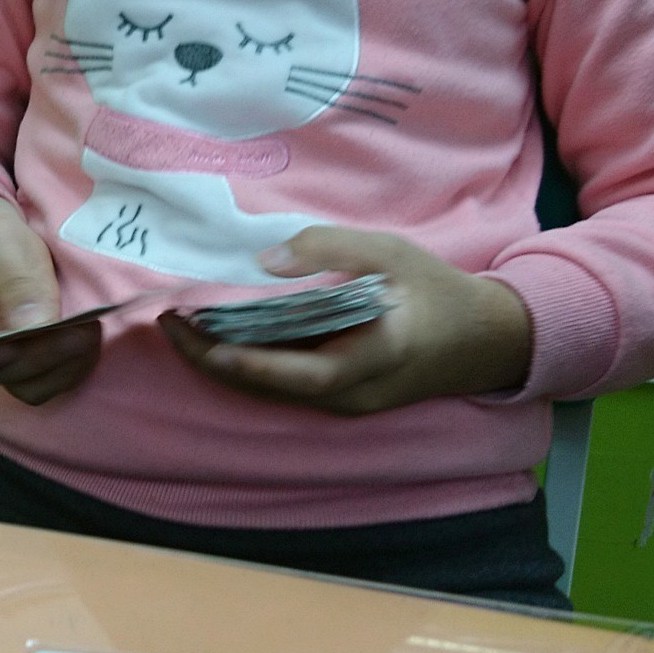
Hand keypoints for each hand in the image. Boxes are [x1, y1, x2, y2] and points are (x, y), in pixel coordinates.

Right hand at [0, 188, 100, 405]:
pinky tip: (88, 340)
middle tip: (80, 330)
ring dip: (61, 368)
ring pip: (26, 387)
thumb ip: (14, 280)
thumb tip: (34, 328)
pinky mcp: (29, 358)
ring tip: (88, 333)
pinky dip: (72, 368)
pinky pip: (49, 380)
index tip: (8, 344)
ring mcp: (0, 357)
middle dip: (39, 357)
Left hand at [159, 226, 531, 415]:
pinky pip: (286, 387)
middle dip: (211, 358)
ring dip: (224, 363)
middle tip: (167, 319)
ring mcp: (347, 404)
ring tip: (180, 327)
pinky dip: (249, 365)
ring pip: (272, 392)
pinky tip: (222, 337)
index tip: (195, 330)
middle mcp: (353, 393)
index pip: (295, 370)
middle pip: (269, 387)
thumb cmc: (437, 290)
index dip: (240, 357)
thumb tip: (264, 259)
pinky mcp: (342, 399)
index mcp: (372, 356)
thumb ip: (329, 249)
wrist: (486, 341)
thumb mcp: (390, 252)